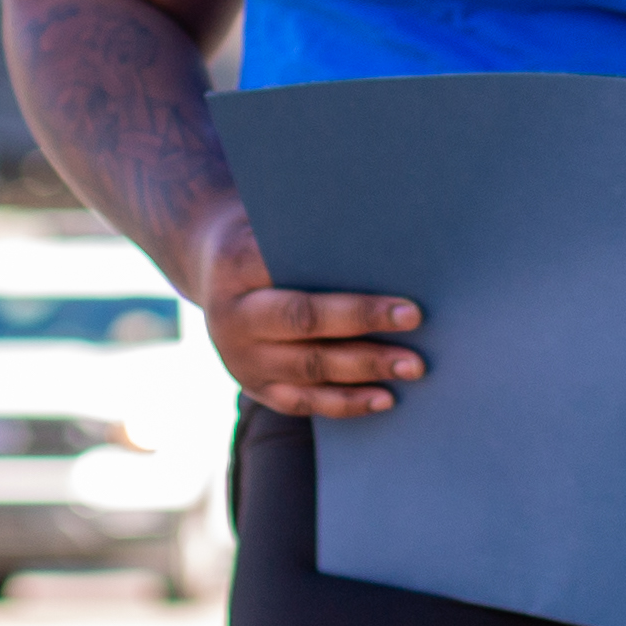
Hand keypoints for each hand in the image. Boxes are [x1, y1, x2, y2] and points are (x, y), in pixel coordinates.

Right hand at [188, 207, 426, 418]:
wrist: (211, 271)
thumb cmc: (264, 238)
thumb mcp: (274, 222)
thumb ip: (312, 232)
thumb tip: (385, 241)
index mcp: (236, 264)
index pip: (290, 267)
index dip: (337, 273)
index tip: (390, 280)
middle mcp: (233, 316)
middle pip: (303, 318)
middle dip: (362, 319)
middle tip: (415, 318)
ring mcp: (242, 358)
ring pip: (308, 367)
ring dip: (365, 368)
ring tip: (412, 365)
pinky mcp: (254, 387)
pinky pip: (304, 402)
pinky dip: (346, 402)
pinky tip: (385, 398)